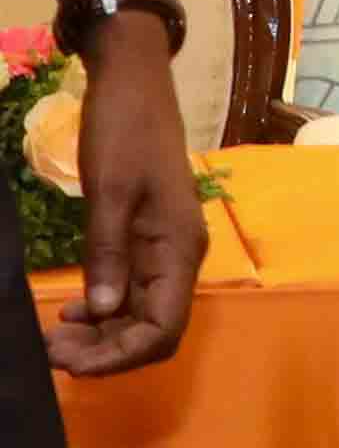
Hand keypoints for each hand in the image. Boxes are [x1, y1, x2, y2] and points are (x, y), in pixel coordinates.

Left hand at [44, 23, 204, 377]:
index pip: (163, 328)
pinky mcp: (148, 240)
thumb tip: (102, 312)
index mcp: (179, 248)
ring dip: (101, 336)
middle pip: (154, 330)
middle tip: (49, 351)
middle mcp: (180, 257)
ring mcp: (165, 250)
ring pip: (141, 316)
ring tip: (53, 336)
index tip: (68, 363)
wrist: (134, 84)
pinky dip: (102, 311)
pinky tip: (70, 310)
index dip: (120, 356)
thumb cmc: (124, 131)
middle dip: (106, 351)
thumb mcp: (108, 191)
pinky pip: (132, 292)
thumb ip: (107, 252)